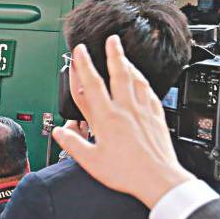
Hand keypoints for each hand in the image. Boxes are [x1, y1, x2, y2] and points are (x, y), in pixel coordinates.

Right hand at [50, 36, 193, 209]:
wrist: (158, 179)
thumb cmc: (126, 172)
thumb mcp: (92, 161)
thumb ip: (73, 144)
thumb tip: (61, 132)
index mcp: (106, 118)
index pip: (92, 85)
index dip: (84, 66)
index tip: (80, 52)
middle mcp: (125, 110)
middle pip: (118, 73)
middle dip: (112, 54)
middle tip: (111, 39)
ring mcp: (143, 111)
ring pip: (136, 79)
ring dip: (128, 64)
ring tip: (123, 55)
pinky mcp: (156, 117)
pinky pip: (149, 91)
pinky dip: (143, 81)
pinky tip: (142, 80)